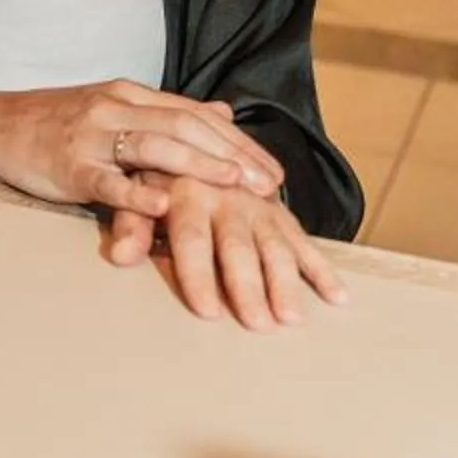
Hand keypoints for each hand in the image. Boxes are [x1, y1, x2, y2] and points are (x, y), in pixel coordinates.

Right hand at [0, 80, 284, 218]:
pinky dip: (138, 190)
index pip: (195, 115)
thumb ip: (166, 114)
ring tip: (235, 185)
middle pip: (184, 127)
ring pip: (154, 145)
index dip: (238, 143)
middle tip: (270, 185)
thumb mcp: (114, 110)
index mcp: (128, 95)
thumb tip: (223, 114)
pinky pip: (108, 179)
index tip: (273, 171)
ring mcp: (90, 135)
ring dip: (199, 165)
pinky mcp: (67, 164)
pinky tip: (166, 203)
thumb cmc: (55, 125)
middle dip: (232, 156)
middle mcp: (114, 108)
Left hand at [104, 174, 346, 329]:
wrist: (196, 133)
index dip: (199, 274)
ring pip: (275, 246)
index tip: (207, 311)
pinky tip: (338, 296)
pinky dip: (322, 268)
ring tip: (292, 318)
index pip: (192, 238)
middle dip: (249, 287)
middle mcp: (227, 198)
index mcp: (188, 191)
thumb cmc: (160, 171)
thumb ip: (130, 222)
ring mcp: (258, 205)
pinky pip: (303, 240)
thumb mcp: (136, 188)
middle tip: (259, 324)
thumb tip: (119, 256)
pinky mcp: (279, 211)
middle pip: (238, 247)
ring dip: (286, 283)